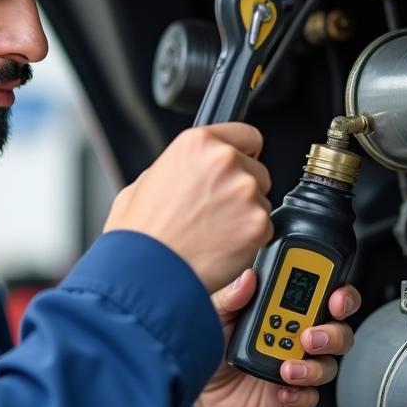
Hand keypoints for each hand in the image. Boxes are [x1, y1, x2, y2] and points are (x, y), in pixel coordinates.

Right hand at [102, 124, 272, 293]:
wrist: (146, 271)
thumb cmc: (141, 233)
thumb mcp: (146, 181)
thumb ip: (178, 166)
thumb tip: (189, 170)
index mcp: (197, 143)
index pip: (247, 135)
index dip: (242, 154)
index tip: (240, 166)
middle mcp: (224, 160)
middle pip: (256, 170)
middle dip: (241, 189)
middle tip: (214, 211)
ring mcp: (244, 191)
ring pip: (261, 200)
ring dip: (245, 215)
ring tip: (213, 231)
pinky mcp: (258, 223)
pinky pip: (264, 228)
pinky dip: (249, 239)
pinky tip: (221, 245)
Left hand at [193, 270, 360, 406]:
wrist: (196, 385)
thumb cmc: (210, 342)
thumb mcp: (215, 314)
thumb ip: (230, 296)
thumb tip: (248, 278)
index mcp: (286, 311)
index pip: (325, 298)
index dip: (341, 295)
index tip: (335, 298)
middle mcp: (298, 338)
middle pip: (339, 332)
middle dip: (333, 334)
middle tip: (310, 337)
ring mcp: (297, 367)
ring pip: (328, 366)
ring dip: (314, 367)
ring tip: (288, 368)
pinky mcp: (289, 396)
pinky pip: (309, 397)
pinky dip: (301, 395)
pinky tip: (284, 391)